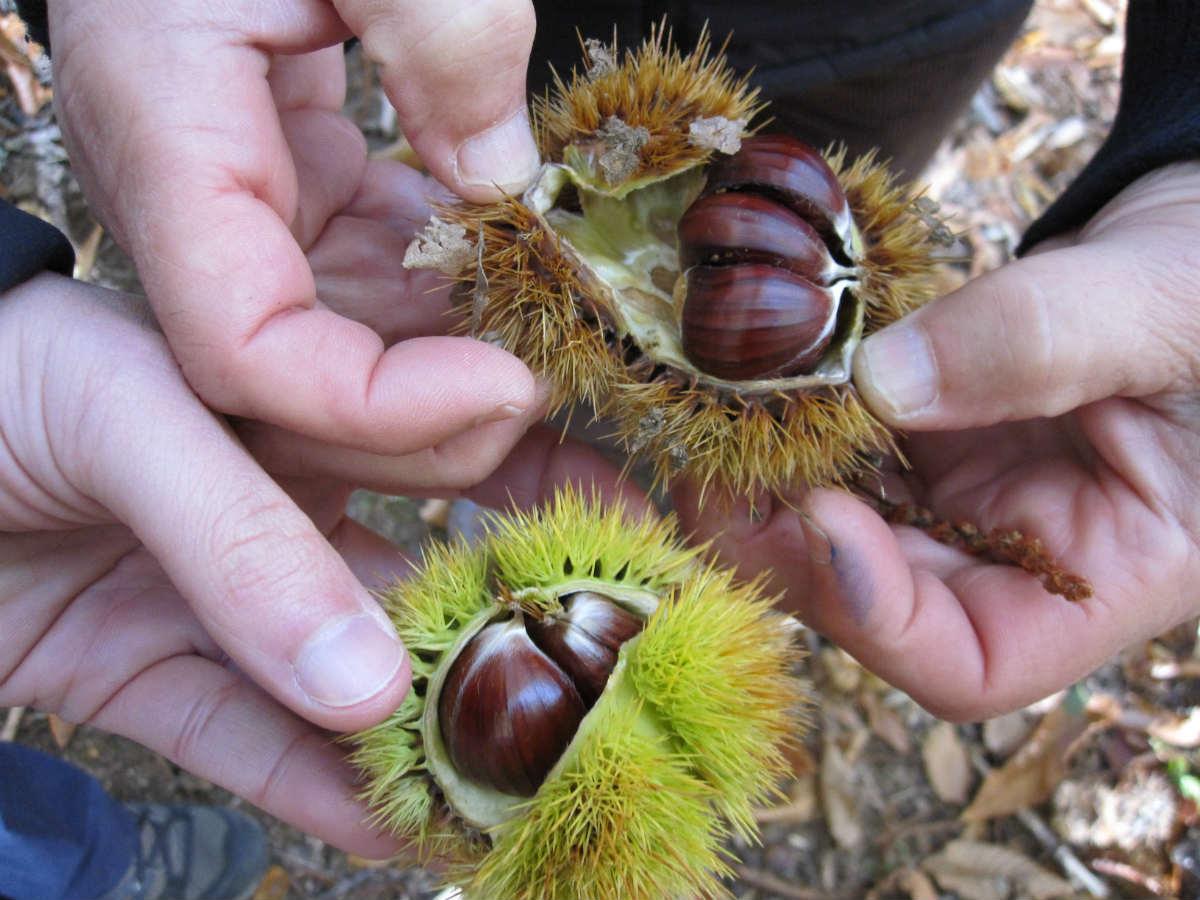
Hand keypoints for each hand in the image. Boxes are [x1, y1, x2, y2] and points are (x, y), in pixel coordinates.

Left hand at [0, 273, 641, 852]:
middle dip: (497, 624)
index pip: (430, 447)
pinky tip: (397, 829)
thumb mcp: (126, 418)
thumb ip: (249, 542)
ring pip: (337, 673)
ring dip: (417, 731)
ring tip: (513, 785)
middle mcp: (261, 495)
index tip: (617, 545)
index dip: (526, 494)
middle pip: (404, 570)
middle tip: (597, 682)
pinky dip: (313, 791)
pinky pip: (243, 741)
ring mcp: (207, 593)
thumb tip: (374, 682)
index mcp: (280, 397)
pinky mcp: (140, 676)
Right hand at [47, 0, 538, 456]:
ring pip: (340, 349)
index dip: (373, 407)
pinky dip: (450, 301)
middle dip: (426, 420)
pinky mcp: (300, 190)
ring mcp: (247, 205)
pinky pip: (371, 282)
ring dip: (451, 368)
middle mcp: (193, 201)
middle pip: (293, 388)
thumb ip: (440, 34)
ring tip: (565, 347)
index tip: (509, 382)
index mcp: (170, 136)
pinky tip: (528, 285)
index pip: (244, 351)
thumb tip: (505, 182)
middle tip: (556, 382)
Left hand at [675, 162, 1199, 720]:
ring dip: (769, 473)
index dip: (877, 617)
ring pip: (841, 516)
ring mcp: (964, 491)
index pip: (970, 663)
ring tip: (717, 406)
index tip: (823, 518)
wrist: (1199, 239)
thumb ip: (1039, 342)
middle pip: (871, 597)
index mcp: (1105, 574)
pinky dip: (797, 409)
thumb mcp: (1166, 309)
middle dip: (780, 539)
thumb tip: (880, 382)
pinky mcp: (930, 430)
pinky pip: (846, 438)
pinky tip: (758, 363)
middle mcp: (1014, 551)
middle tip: (714, 461)